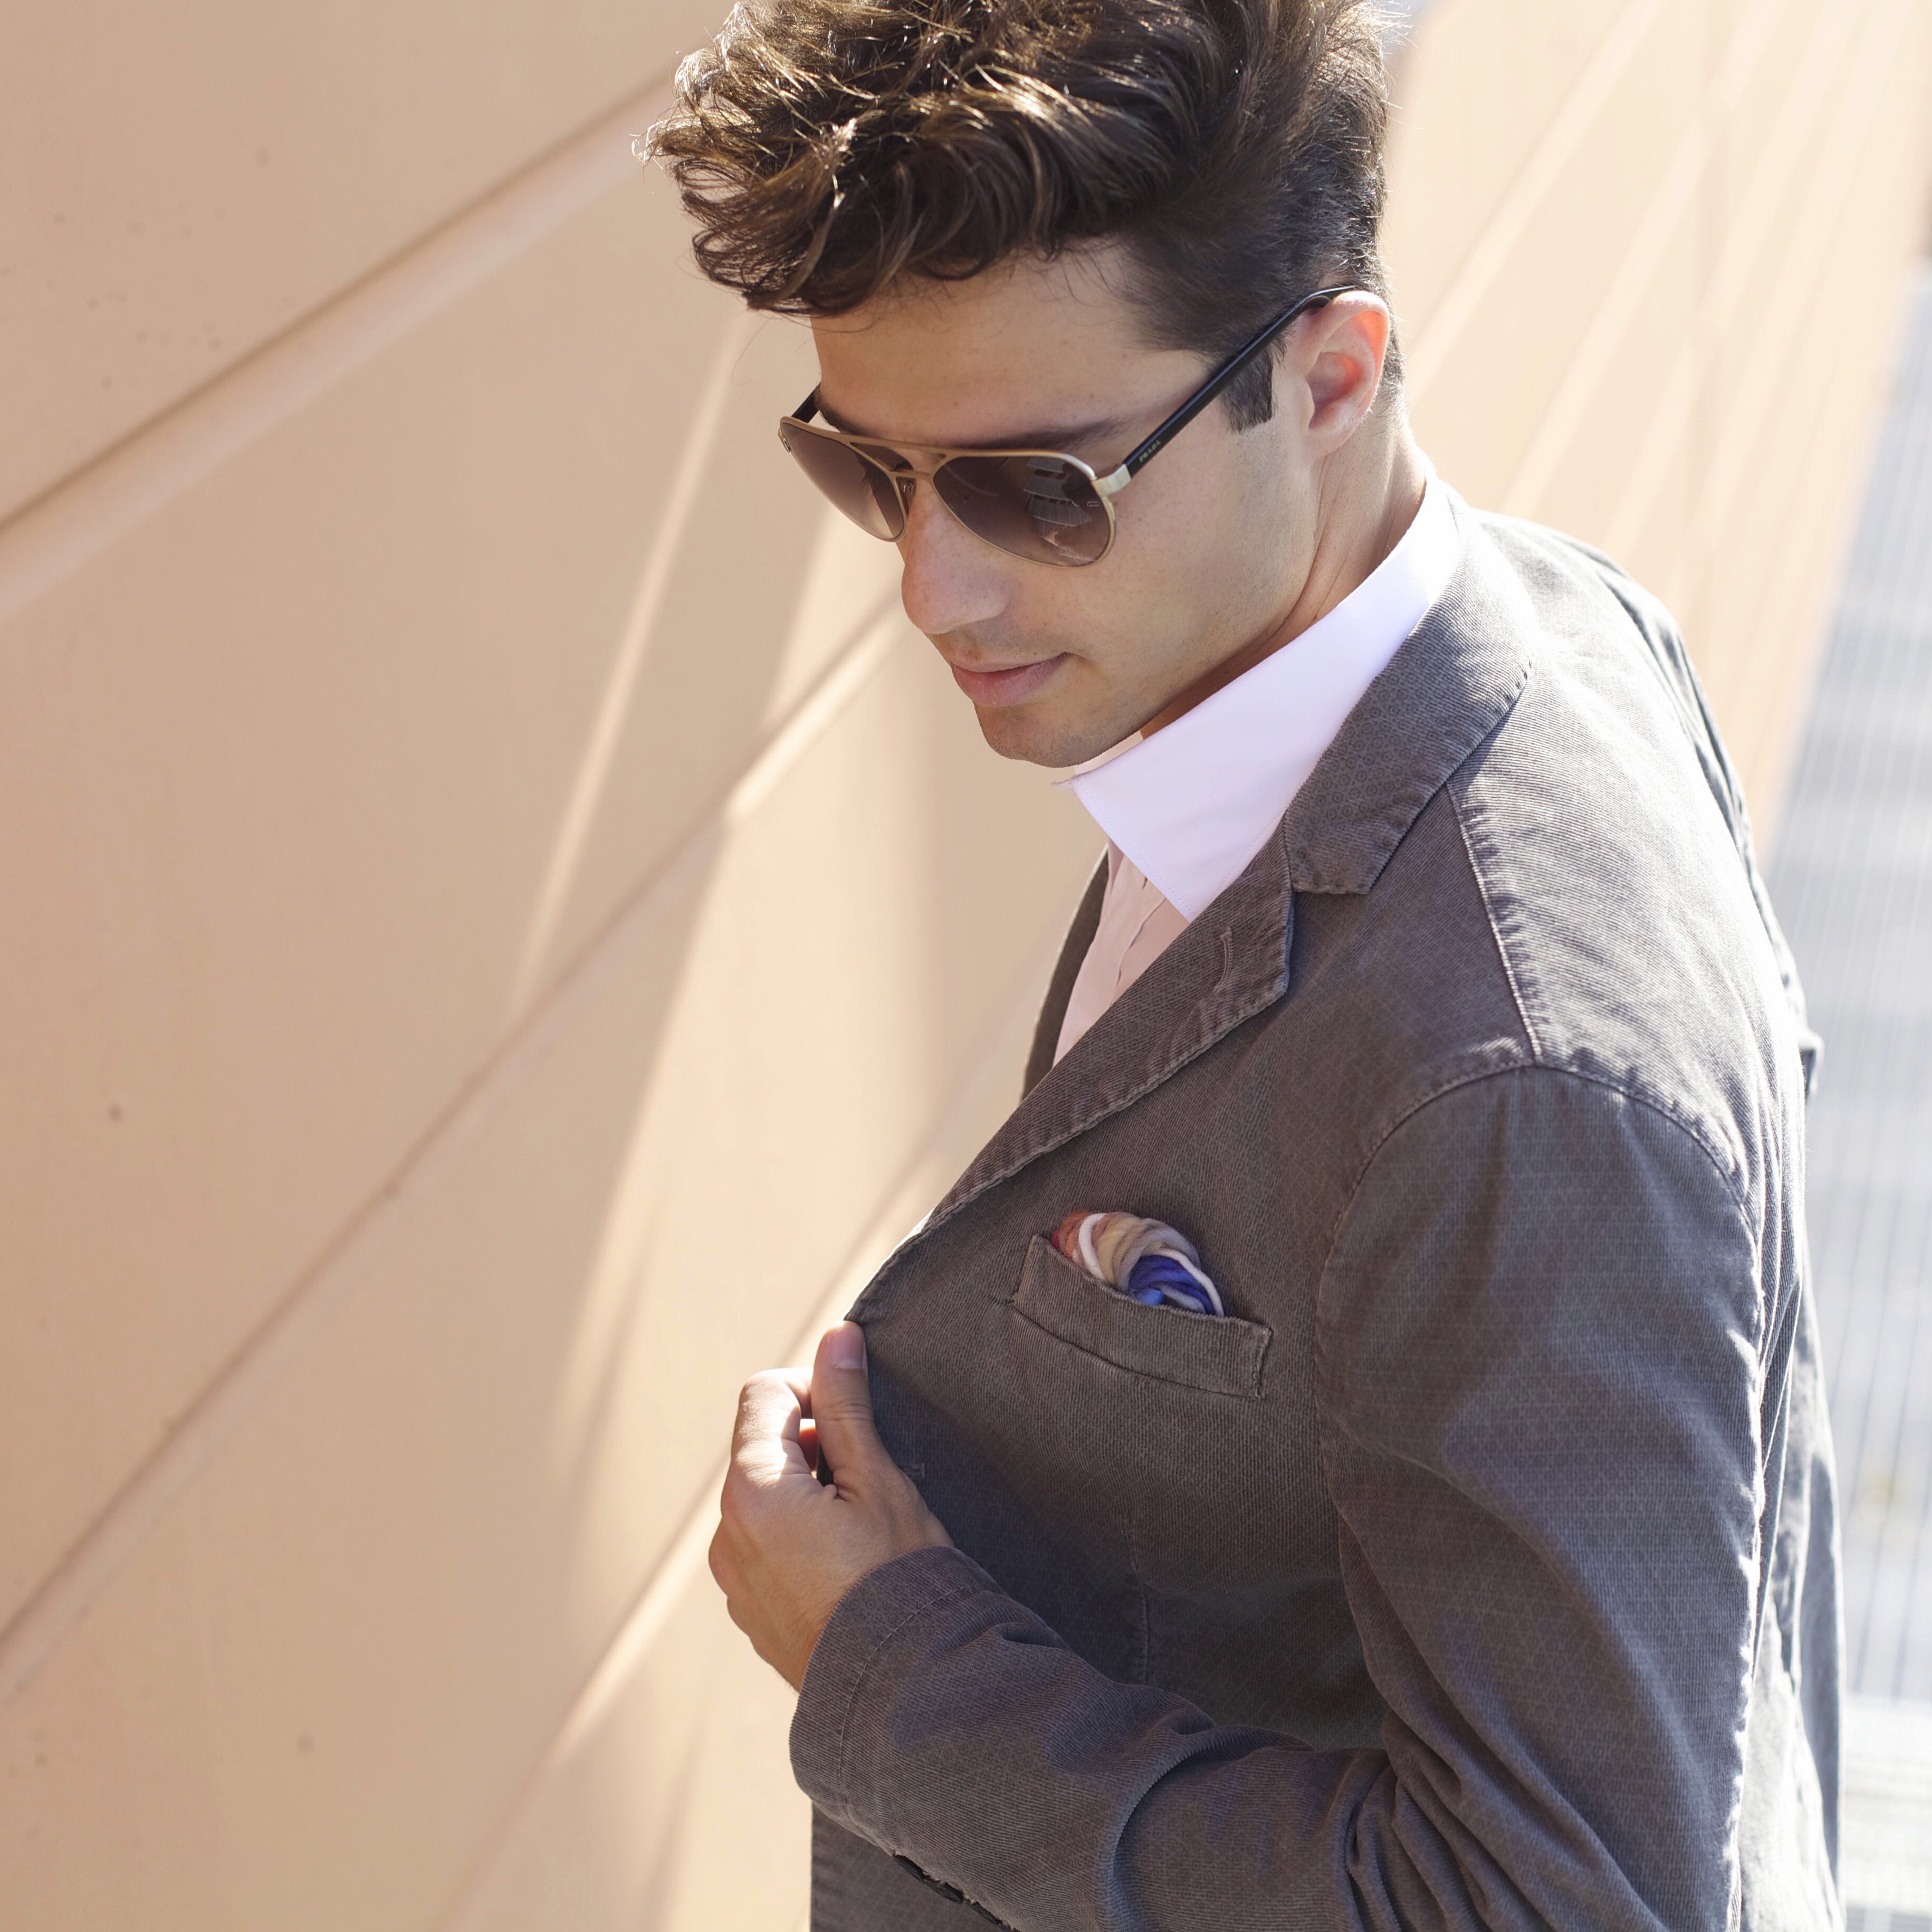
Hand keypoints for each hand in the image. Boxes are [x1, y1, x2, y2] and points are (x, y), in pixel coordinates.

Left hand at [710, 1321, 951, 1689]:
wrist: (902, 1690)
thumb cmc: (898, 1578)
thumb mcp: (879, 1479)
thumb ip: (846, 1406)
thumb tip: (835, 1336)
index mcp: (752, 1491)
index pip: (763, 1393)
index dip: (812, 1390)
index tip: (855, 1419)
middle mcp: (726, 1533)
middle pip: (761, 1446)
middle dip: (813, 1444)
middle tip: (870, 1477)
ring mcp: (733, 1578)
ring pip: (765, 1498)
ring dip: (808, 1491)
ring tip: (864, 1527)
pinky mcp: (749, 1611)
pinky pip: (765, 1547)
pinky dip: (800, 1536)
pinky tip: (849, 1565)